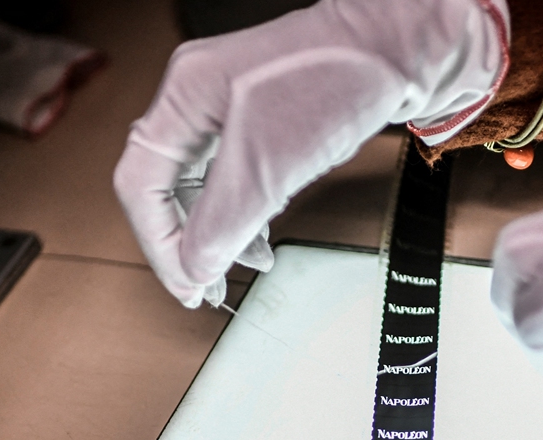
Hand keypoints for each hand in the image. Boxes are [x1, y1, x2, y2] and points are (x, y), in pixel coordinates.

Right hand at [114, 0, 508, 306]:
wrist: (401, 48)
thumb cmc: (339, 76)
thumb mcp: (267, 167)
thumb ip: (221, 225)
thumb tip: (194, 267)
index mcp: (183, 95)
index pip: (140, 183)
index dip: (157, 242)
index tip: (186, 284)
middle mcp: (199, 97)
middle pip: (166, 186)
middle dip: (184, 242)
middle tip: (203, 288)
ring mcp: (230, 106)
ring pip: (202, 185)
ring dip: (214, 232)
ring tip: (231, 270)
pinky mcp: (264, 119)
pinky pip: (235, 176)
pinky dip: (242, 213)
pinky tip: (256, 238)